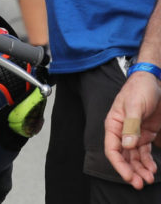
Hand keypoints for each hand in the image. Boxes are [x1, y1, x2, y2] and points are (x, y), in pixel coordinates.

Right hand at [104, 72, 160, 187]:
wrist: (153, 81)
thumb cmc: (140, 89)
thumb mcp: (135, 106)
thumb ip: (131, 126)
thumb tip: (127, 145)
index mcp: (114, 124)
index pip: (112, 148)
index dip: (119, 164)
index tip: (128, 177)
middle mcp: (122, 131)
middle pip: (123, 156)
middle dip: (131, 171)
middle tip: (140, 184)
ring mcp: (134, 134)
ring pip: (134, 157)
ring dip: (140, 169)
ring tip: (148, 179)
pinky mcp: (145, 134)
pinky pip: (144, 152)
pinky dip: (148, 161)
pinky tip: (153, 169)